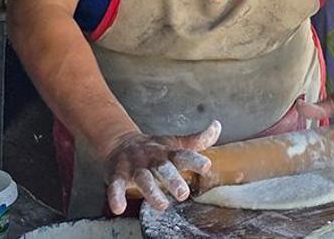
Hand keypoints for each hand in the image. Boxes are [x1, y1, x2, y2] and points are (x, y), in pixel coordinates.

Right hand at [103, 120, 220, 214]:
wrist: (120, 142)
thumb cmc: (154, 148)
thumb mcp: (175, 143)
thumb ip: (197, 140)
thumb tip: (217, 126)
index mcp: (167, 151)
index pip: (183, 155)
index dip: (195, 160)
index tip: (207, 166)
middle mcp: (152, 158)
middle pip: (162, 167)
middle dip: (173, 179)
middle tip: (183, 193)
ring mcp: (134, 166)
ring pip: (142, 178)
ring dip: (151, 191)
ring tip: (162, 205)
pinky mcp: (118, 175)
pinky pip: (115, 186)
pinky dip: (116, 196)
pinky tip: (119, 207)